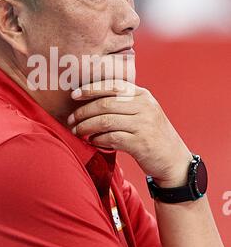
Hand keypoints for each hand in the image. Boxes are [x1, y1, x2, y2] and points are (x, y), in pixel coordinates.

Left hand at [68, 79, 191, 186]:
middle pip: (105, 104)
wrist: (174, 160)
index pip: (112, 86)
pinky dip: (98, 140)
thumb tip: (91, 99)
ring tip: (77, 131)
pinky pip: (112, 138)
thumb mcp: (143, 112)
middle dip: (84, 112)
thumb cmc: (152, 134)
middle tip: (71, 120)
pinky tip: (92, 141)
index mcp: (142, 95)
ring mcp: (144, 124)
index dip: (90, 89)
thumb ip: (124, 103)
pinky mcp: (141, 143)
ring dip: (87, 127)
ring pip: (106, 121)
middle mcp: (144, 106)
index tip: (74, 95)